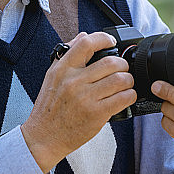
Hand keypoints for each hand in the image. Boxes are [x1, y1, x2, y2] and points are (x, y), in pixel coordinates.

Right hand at [21, 32, 136, 173]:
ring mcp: (85, 98)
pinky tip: (125, 97)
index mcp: (63, 69)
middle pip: (111, 62)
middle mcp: (74, 82)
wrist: (44, 137)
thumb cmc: (49, 108)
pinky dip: (130, 95)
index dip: (103, 38)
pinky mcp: (96, 114)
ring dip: (128, 80)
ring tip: (125, 84)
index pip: (86, 44)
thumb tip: (84, 36)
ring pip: (120, 79)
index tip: (111, 42)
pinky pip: (123, 98)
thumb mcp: (52, 76)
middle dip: (123, 64)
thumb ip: (68, 54)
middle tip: (122, 69)